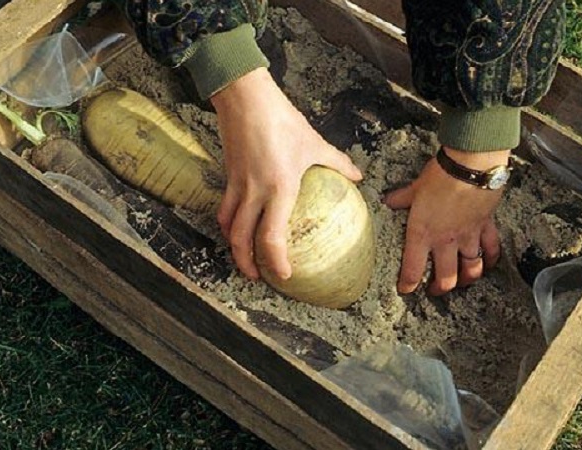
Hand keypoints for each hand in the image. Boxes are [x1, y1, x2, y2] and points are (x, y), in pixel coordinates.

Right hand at [210, 68, 362, 279]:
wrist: (245, 99)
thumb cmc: (282, 120)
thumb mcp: (314, 143)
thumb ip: (336, 163)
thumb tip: (356, 177)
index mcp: (280, 188)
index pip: (272, 237)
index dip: (275, 261)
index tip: (283, 274)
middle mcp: (255, 192)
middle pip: (242, 240)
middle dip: (247, 264)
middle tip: (257, 277)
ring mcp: (238, 185)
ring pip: (228, 227)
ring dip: (234, 247)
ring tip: (243, 258)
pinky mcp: (228, 176)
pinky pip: (225, 208)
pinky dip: (228, 223)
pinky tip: (236, 227)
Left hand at [384, 147, 507, 295]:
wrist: (470, 166)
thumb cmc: (440, 175)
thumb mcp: (414, 188)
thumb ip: (401, 198)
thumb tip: (388, 201)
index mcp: (422, 233)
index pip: (413, 269)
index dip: (408, 284)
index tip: (406, 289)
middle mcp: (445, 241)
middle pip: (446, 278)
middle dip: (439, 289)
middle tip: (434, 290)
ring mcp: (468, 236)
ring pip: (471, 270)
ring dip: (466, 280)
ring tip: (461, 283)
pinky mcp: (485, 227)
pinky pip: (491, 249)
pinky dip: (491, 260)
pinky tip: (488, 264)